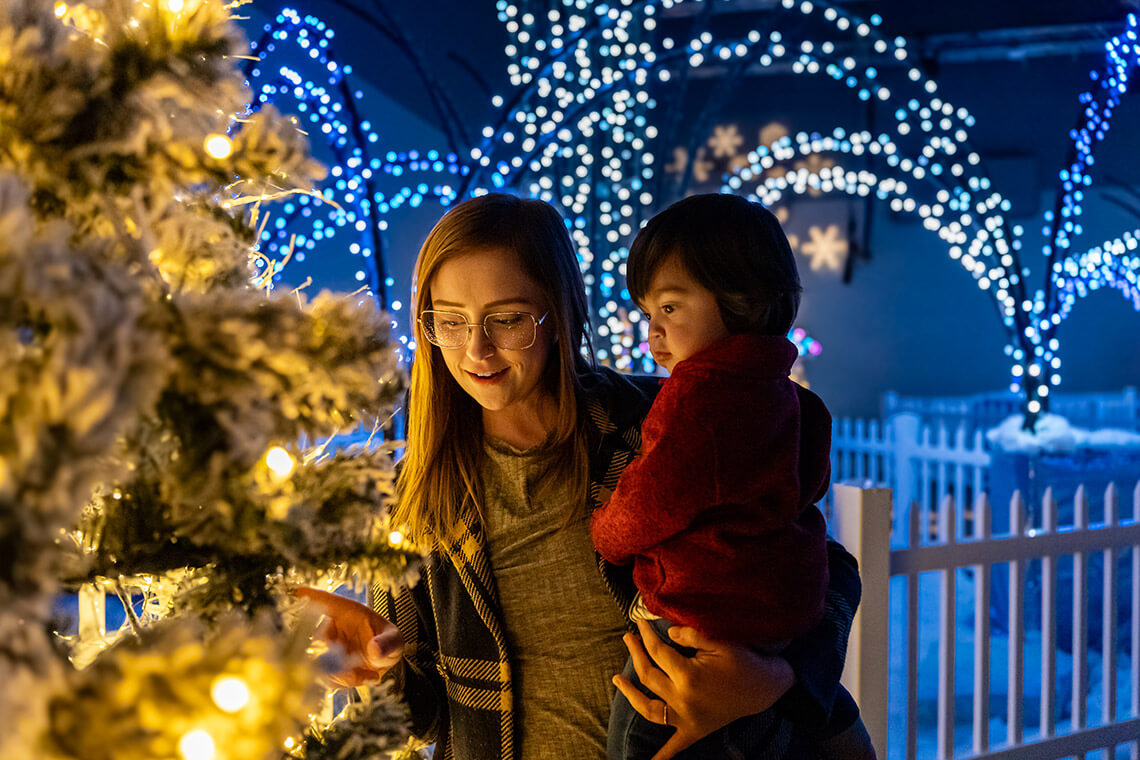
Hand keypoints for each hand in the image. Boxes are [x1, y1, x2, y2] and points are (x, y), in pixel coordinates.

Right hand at [296, 587, 403, 687]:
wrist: (382, 660)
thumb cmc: (388, 642)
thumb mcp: (395, 640)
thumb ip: (388, 643)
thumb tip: (374, 650)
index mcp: (347, 612)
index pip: (324, 601)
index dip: (308, 596)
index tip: (294, 592)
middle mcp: (331, 627)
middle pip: (318, 637)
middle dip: (330, 655)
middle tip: (353, 669)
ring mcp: (325, 646)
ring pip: (319, 659)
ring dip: (339, 672)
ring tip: (364, 675)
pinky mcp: (324, 663)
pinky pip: (324, 674)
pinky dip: (340, 680)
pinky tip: (361, 678)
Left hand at [612, 619, 794, 759]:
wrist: (766, 687)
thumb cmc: (744, 660)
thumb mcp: (718, 640)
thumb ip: (688, 634)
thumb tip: (665, 633)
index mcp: (688, 676)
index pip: (657, 651)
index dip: (646, 635)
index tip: (638, 622)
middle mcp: (683, 700)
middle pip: (648, 675)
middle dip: (636, 653)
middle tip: (628, 638)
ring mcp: (687, 719)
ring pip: (649, 709)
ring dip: (630, 694)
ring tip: (617, 679)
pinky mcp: (695, 730)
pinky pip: (674, 746)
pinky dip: (661, 756)